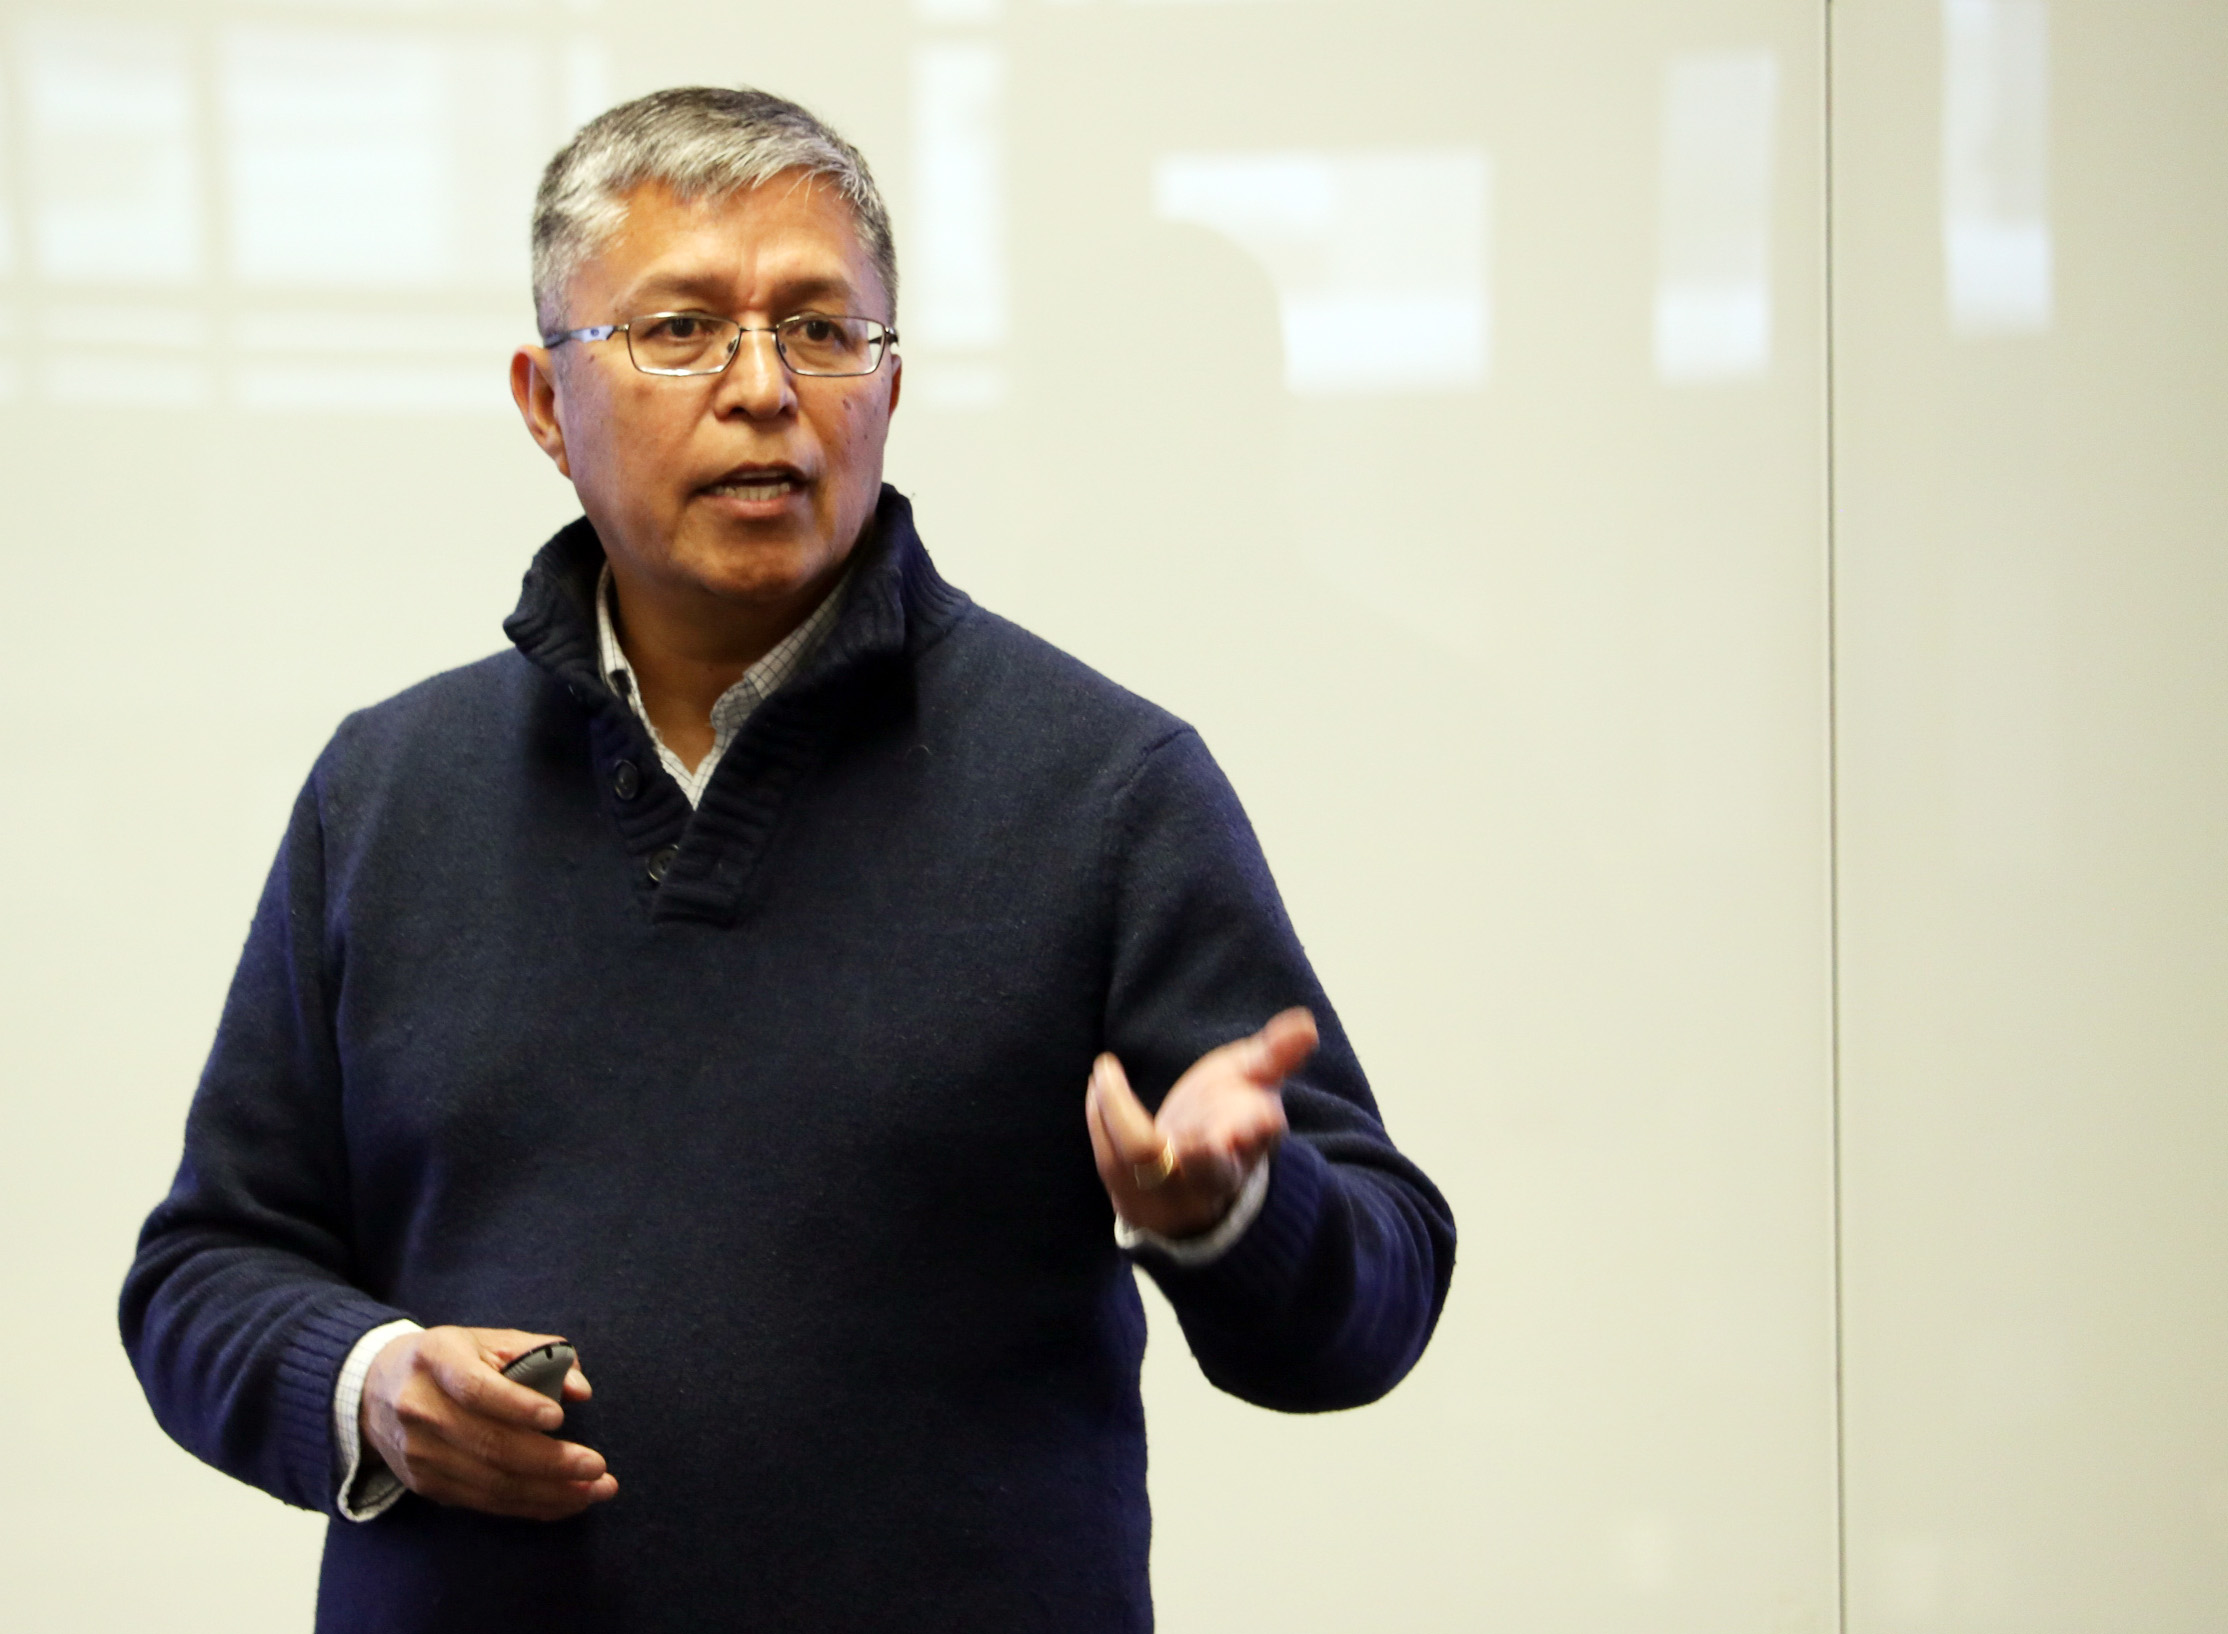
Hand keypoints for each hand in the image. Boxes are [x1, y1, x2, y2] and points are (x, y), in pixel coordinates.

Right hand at [360, 1326, 617, 1519]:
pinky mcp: (425, 1485)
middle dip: (549, 1462)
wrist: (376, 1389)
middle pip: (488, 1445)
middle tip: (596, 1467)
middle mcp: (421, 1410)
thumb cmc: (447, 1359)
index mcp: (436, 1361)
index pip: (475, 1389)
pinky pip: (483, 1502)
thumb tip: (580, 1389)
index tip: (559, 1418)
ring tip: (594, 1491)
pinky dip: (529, 1506)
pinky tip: (565, 1502)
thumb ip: (536, 1352)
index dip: (517, 1406)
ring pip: (490, 1482)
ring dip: (549, 1492)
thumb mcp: (485, 1340)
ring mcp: (420, 1454)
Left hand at [1086, 1008, 1317, 1239]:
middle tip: (1194, 1132)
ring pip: (1146, 1160)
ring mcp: (1171, 1195)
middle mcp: (1212, 1178)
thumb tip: (1307, 1023)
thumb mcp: (1254, 1085)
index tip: (1264, 1116)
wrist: (1194, 1176)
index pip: (1255, 1143)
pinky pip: (1111, 1161)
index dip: (1256, 1132)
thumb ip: (1277, 1056)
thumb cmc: (1229, 1117)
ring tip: (1106, 1071)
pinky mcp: (1134, 1200)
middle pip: (1208, 1171)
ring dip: (1120, 1112)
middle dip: (1200, 1153)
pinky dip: (1101, 1119)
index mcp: (1249, 1148)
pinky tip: (1100, 1084)